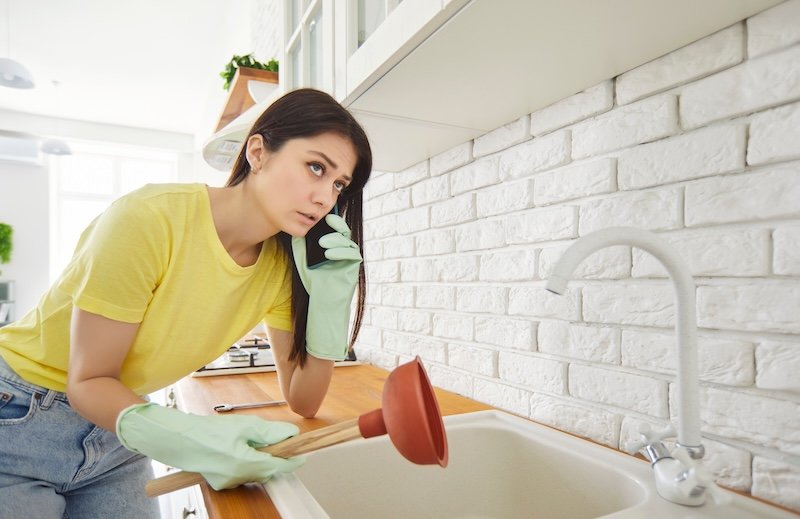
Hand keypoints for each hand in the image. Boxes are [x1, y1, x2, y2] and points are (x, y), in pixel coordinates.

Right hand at [116, 403, 303, 489]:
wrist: (178, 440)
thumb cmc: (208, 431)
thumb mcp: (244, 425)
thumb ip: (270, 432)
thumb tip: (291, 435)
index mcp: (244, 464)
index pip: (278, 466)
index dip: (293, 461)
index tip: (303, 455)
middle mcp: (237, 478)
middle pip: (267, 471)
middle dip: (275, 458)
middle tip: (278, 443)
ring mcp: (228, 482)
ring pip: (254, 472)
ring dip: (260, 460)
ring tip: (250, 441)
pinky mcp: (220, 482)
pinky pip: (241, 474)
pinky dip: (246, 463)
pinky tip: (238, 449)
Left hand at [291, 213, 361, 359]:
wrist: (322, 304)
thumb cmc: (314, 284)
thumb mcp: (303, 263)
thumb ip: (301, 248)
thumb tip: (298, 231)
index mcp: (332, 247)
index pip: (335, 230)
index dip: (333, 221)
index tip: (325, 215)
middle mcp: (343, 252)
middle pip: (344, 233)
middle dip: (336, 226)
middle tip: (326, 223)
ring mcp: (350, 260)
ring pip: (348, 242)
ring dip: (336, 240)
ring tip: (322, 244)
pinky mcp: (354, 268)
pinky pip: (352, 255)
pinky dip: (341, 252)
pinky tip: (329, 254)